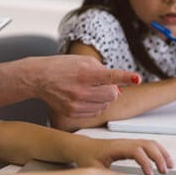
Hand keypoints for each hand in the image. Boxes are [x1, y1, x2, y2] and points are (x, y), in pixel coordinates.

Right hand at [26, 55, 140, 117]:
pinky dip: (96, 105)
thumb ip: (103, 70)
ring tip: (90, 89)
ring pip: (105, 104)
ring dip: (104, 97)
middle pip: (112, 94)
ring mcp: (76, 104)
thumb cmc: (62, 67)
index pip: (110, 76)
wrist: (38, 78)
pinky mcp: (72, 113)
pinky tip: (85, 97)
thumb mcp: (83, 61)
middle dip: (112, 89)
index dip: (125, 77)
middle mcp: (80, 90)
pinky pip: (96, 112)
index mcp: (84, 73)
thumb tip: (119, 87)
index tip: (137, 78)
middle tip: (103, 83)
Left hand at [74, 137, 173, 174]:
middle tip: (165, 171)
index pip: (136, 151)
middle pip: (147, 144)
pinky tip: (163, 161)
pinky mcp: (131, 145)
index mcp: (116, 148)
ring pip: (150, 143)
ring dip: (161, 153)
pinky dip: (158, 151)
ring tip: (169, 167)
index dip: (145, 162)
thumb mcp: (94, 170)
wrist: (82, 148)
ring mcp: (129, 142)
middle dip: (158, 157)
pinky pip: (148, 144)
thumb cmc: (87, 158)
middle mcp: (124, 143)